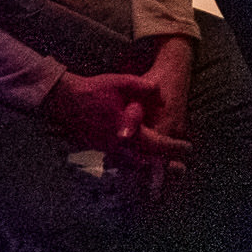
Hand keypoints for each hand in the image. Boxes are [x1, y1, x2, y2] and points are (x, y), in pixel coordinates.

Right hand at [37, 67, 188, 186]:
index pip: (157, 145)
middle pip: (146, 161)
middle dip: (164, 165)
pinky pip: (120, 160)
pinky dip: (133, 163)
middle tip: (180, 168)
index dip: (174, 148)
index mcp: (128, 132)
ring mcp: (106, 149)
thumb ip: (147, 89)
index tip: (188, 149)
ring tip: (163, 167)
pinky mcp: (97, 148)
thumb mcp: (125, 83)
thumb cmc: (94, 91)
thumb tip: (163, 97)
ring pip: (132, 163)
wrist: (64, 99)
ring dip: (149, 166)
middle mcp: (118, 146)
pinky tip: (139, 161)